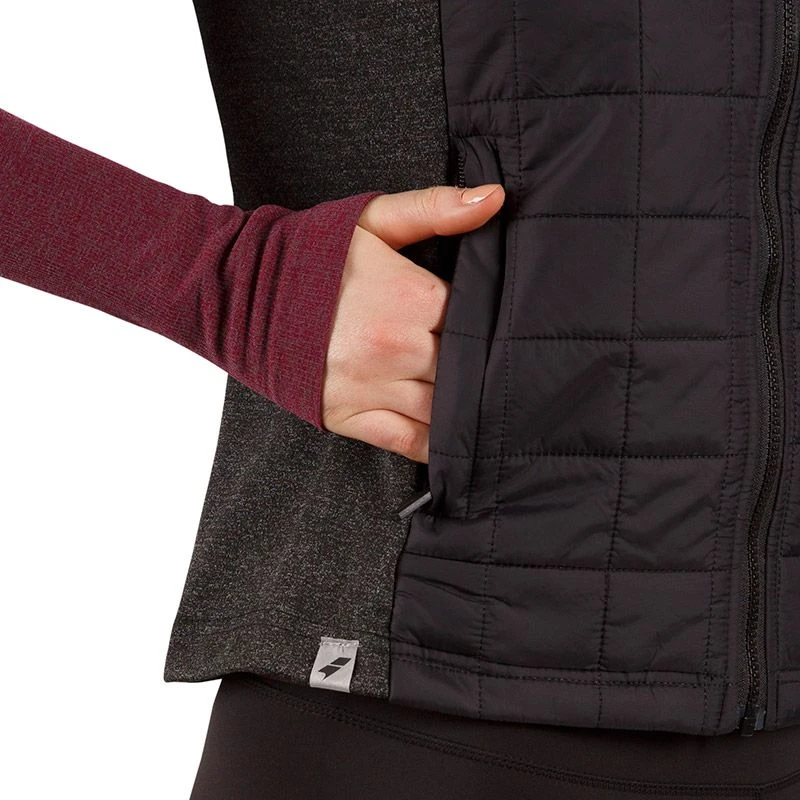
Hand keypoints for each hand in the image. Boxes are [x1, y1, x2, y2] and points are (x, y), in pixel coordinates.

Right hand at [322, 182, 504, 462]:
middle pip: (465, 367)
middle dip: (480, 368)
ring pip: (444, 409)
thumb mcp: (373, 219)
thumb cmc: (310, 254)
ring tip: (486, 408)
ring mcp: (373, 385)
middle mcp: (397, 346)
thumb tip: (496, 198)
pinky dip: (436, 446)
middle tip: (499, 371)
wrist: (241, 290)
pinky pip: (408, 441)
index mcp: (412, 296)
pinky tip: (455, 442)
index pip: (475, 320)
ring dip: (466, 408)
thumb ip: (436, 208)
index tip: (495, 329)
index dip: (488, 325)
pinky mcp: (349, 416)